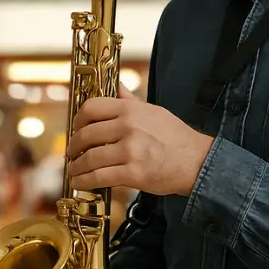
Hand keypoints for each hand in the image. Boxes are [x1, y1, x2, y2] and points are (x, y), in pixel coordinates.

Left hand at [66, 88, 213, 195]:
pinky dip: (85, 181)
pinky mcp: (133, 173)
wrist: (197, 162)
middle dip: (74, 147)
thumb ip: (130, 101)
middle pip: (86, 134)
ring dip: (76, 166)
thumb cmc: (176, 138)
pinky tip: (80, 182)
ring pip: (89, 158)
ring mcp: (130, 150)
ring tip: (73, 170)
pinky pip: (99, 177)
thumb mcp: (154, 111)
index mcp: (130, 110)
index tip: (75, 130)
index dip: (77, 121)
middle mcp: (128, 127)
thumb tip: (116, 86)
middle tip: (71, 153)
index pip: (91, 108)